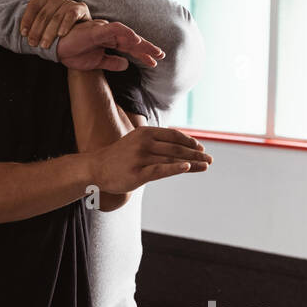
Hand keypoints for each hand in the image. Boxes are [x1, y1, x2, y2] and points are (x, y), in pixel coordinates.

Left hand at [21, 0, 90, 49]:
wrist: (81, 35)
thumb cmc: (57, 29)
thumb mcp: (44, 21)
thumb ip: (34, 9)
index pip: (34, 5)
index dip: (27, 19)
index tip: (23, 33)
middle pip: (44, 13)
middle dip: (37, 30)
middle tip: (33, 43)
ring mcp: (70, 2)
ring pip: (56, 16)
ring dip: (49, 32)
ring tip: (44, 45)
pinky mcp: (81, 8)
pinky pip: (71, 14)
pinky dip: (65, 24)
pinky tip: (61, 35)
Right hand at [58, 19, 163, 70]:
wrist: (56, 48)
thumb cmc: (74, 52)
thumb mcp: (96, 62)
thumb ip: (112, 62)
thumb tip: (127, 65)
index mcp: (109, 41)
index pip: (130, 47)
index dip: (143, 54)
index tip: (155, 62)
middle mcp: (109, 34)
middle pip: (132, 40)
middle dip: (147, 48)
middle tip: (161, 56)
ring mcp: (103, 30)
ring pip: (127, 34)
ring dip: (141, 42)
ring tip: (153, 51)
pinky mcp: (96, 30)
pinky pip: (114, 30)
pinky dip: (126, 34)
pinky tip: (135, 41)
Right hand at [91, 126, 211, 193]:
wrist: (96, 168)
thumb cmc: (119, 157)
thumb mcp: (136, 141)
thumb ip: (155, 141)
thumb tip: (179, 145)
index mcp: (145, 133)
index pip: (173, 135)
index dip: (189, 141)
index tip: (201, 147)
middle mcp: (144, 143)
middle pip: (176, 148)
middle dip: (196, 153)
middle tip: (210, 158)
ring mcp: (140, 158)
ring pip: (172, 160)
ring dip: (193, 162)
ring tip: (206, 165)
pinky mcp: (138, 174)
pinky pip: (160, 170)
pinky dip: (175, 168)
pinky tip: (188, 168)